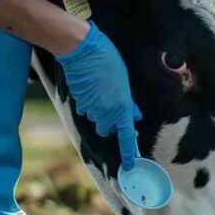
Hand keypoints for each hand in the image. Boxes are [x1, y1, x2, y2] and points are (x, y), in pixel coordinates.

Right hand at [55, 23, 142, 169]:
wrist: (84, 50)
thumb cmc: (109, 62)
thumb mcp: (124, 81)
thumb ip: (129, 103)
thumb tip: (134, 116)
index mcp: (121, 108)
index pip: (126, 136)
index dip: (128, 152)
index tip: (130, 164)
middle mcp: (106, 112)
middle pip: (108, 130)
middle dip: (111, 125)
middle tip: (115, 110)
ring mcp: (91, 108)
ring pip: (97, 120)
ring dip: (100, 114)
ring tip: (103, 93)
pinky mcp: (80, 101)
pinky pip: (86, 110)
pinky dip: (89, 106)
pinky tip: (92, 90)